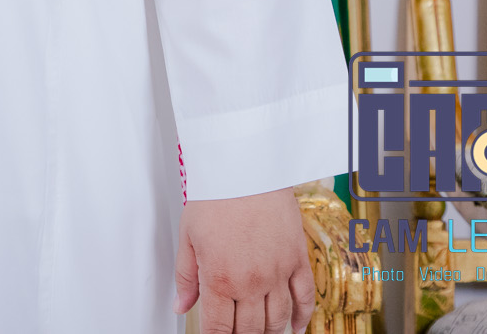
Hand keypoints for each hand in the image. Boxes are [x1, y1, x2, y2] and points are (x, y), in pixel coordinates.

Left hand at [175, 187, 315, 333]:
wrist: (245, 169)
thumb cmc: (215, 195)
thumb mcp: (188, 237)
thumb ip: (186, 277)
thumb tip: (182, 305)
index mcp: (219, 278)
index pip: (219, 328)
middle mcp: (251, 283)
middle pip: (249, 329)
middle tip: (234, 331)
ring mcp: (278, 274)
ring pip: (277, 320)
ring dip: (268, 331)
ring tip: (258, 331)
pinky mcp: (297, 261)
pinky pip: (305, 299)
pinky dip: (302, 318)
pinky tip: (296, 328)